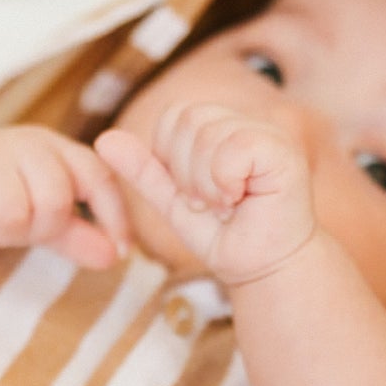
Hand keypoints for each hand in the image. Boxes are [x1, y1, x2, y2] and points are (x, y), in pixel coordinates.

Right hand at [0, 126, 129, 270]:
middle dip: (37, 229)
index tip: (122, 251)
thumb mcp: (44, 215)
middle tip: (16, 227)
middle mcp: (22, 142)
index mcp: (54, 148)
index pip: (98, 178)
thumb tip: (115, 255)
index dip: (114, 215)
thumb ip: (81, 233)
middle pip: (53, 204)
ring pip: (12, 216)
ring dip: (1, 233)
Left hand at [94, 105, 316, 288]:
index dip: (172, 159)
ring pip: (207, 134)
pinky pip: (233, 149)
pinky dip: (225, 184)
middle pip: (187, 119)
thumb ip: (143, 169)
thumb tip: (103, 139)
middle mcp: (244, 122)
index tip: (195, 195)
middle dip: (187, 174)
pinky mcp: (281, 149)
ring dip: (206, 185)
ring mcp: (266, 132)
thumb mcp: (172, 202)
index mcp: (220, 127)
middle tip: (211, 204)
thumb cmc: (223, 237)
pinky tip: (241, 201)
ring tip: (227, 206)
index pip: (173, 116)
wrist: (260, 269)